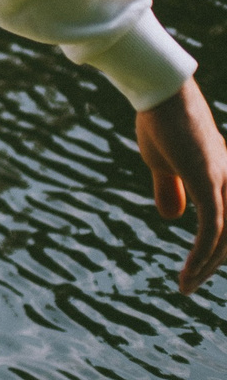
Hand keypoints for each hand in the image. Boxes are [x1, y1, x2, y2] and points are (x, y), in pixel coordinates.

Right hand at [137, 78, 226, 293]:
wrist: (160, 92)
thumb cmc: (159, 121)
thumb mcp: (161, 162)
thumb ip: (170, 188)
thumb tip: (172, 217)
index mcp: (221, 179)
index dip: (213, 253)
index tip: (193, 272)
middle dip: (211, 266)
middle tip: (187, 287)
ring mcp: (222, 183)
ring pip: (225, 240)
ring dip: (205, 267)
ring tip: (185, 286)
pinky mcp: (208, 182)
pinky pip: (212, 230)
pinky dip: (201, 256)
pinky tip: (188, 271)